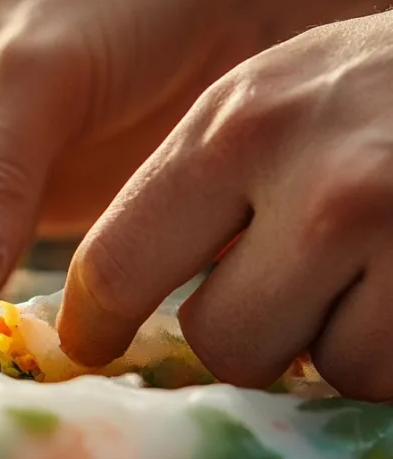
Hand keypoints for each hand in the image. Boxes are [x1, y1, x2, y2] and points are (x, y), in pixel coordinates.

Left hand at [59, 11, 392, 400]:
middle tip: (290, 291)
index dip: (99, 325)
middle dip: (251, 333)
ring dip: (340, 342)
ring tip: (371, 270)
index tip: (95, 346)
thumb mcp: (271, 102)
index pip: (119, 263)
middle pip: (223, 341)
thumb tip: (109, 304)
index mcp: (239, 127)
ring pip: (324, 370)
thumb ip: (199, 191)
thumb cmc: (380, 88)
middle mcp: (319, 177)